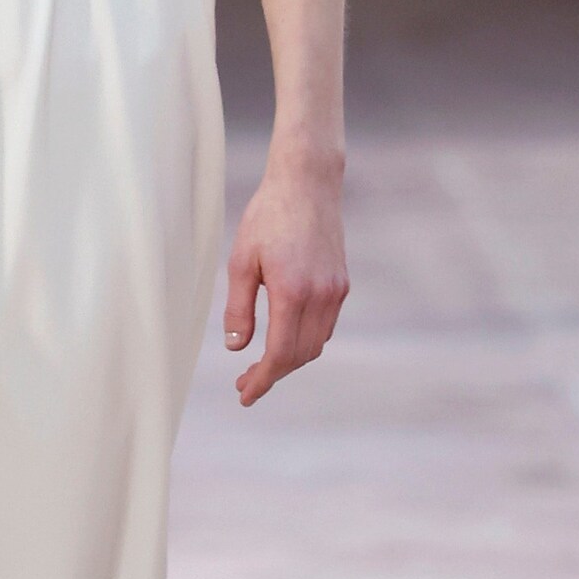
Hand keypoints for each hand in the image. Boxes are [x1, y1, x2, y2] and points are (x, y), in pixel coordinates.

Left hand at [223, 155, 347, 407]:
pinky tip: (284, 337)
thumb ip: (239, 309)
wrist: (307, 183)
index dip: (262, 380)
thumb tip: (237, 348)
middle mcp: (320, 296)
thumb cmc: (268, 216)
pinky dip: (305, 341)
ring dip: (290, 360)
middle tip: (245, 382)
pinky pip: (325, 326)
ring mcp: (336, 291)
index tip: (245, 395)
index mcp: (292, 292)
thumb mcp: (241, 261)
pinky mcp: (341, 283)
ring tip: (261, 365)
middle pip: (300, 355)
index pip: (280, 354)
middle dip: (273, 375)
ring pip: (316, 344)